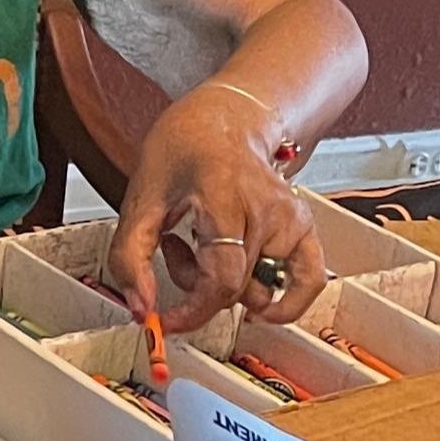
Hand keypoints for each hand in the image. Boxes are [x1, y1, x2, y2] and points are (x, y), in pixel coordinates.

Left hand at [103, 90, 322, 332]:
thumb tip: (141, 308)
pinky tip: (261, 302)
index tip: (167, 321)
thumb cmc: (184, 150)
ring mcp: (292, 218)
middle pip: (236, 287)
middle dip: (196, 286)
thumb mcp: (141, 197)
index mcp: (226, 197)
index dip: (193, 311)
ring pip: (260, 288)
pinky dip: (285, 301)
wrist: (224, 120)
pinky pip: (309, 281)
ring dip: (227, 284)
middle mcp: (268, 209)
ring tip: (205, 246)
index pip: (223, 279)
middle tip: (176, 250)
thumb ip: (130, 257)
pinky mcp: (305, 227)